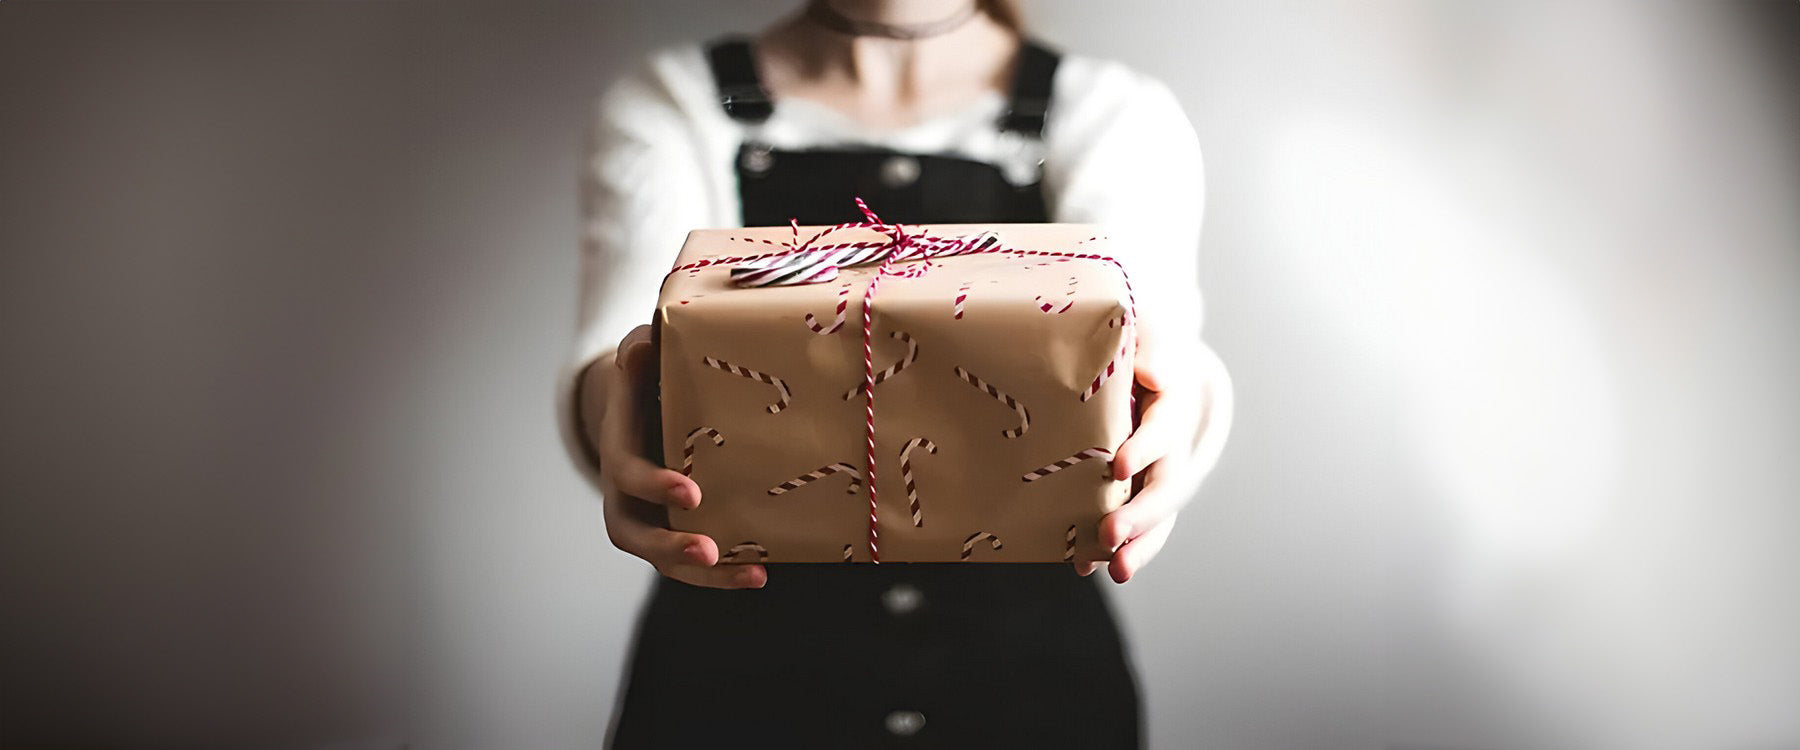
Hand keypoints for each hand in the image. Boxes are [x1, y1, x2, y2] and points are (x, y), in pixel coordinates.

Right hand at [592, 324, 766, 588]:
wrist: (644, 405)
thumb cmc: (648, 377)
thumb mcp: (641, 356)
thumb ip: (640, 351)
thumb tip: (644, 344)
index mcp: (618, 449)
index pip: (626, 473)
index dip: (654, 485)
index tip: (692, 492)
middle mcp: (626, 494)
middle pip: (634, 534)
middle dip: (669, 546)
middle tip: (708, 550)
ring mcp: (650, 518)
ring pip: (664, 559)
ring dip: (705, 575)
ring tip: (752, 575)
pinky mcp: (675, 531)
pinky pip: (692, 562)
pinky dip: (723, 573)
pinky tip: (761, 572)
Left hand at [1076, 326, 1231, 582]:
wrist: (1157, 366)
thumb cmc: (1139, 345)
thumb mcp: (1146, 333)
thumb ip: (1151, 349)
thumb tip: (1154, 374)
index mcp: (1174, 403)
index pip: (1164, 428)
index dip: (1144, 447)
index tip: (1119, 466)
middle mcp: (1175, 446)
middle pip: (1166, 484)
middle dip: (1140, 513)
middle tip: (1110, 534)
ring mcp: (1164, 475)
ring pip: (1160, 516)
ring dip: (1139, 545)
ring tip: (1116, 571)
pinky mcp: (1146, 493)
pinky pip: (1142, 527)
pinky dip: (1121, 548)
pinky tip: (1089, 567)